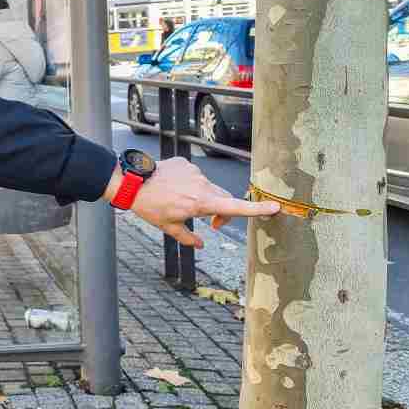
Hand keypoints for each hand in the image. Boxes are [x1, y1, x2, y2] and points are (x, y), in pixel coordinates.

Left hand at [104, 157, 278, 247]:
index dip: (256, 209)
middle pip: (224, 198)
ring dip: (202, 197)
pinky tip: (173, 188)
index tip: (275, 207)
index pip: (234, 207)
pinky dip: (190, 184)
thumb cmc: (150, 207)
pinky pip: (195, 175)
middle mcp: (202, 185)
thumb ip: (188, 237)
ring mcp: (195, 172)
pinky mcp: (186, 163)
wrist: (132, 182)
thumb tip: (200, 245)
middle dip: (223, 211)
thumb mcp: (168, 227)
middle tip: (212, 225)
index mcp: (201, 203)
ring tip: (180, 202)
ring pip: (208, 187)